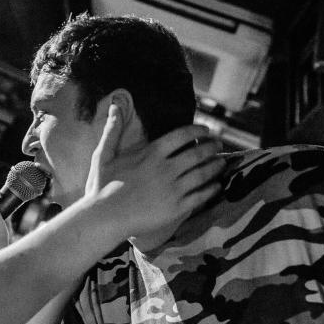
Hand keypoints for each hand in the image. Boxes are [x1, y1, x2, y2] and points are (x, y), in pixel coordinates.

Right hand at [85, 104, 224, 237]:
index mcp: (151, 153)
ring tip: (222, 162)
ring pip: (202, 174)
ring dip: (215, 166)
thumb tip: (113, 107)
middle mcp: (166, 168)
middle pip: (198, 153)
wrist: (105, 217)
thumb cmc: (102, 186)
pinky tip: (216, 186)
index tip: (206, 129)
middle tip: (219, 144)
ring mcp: (173, 189)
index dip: (198, 130)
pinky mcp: (176, 208)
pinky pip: (200, 196)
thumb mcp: (104, 154)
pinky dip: (211, 189)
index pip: (182, 135)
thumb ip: (112, 130)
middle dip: (212, 147)